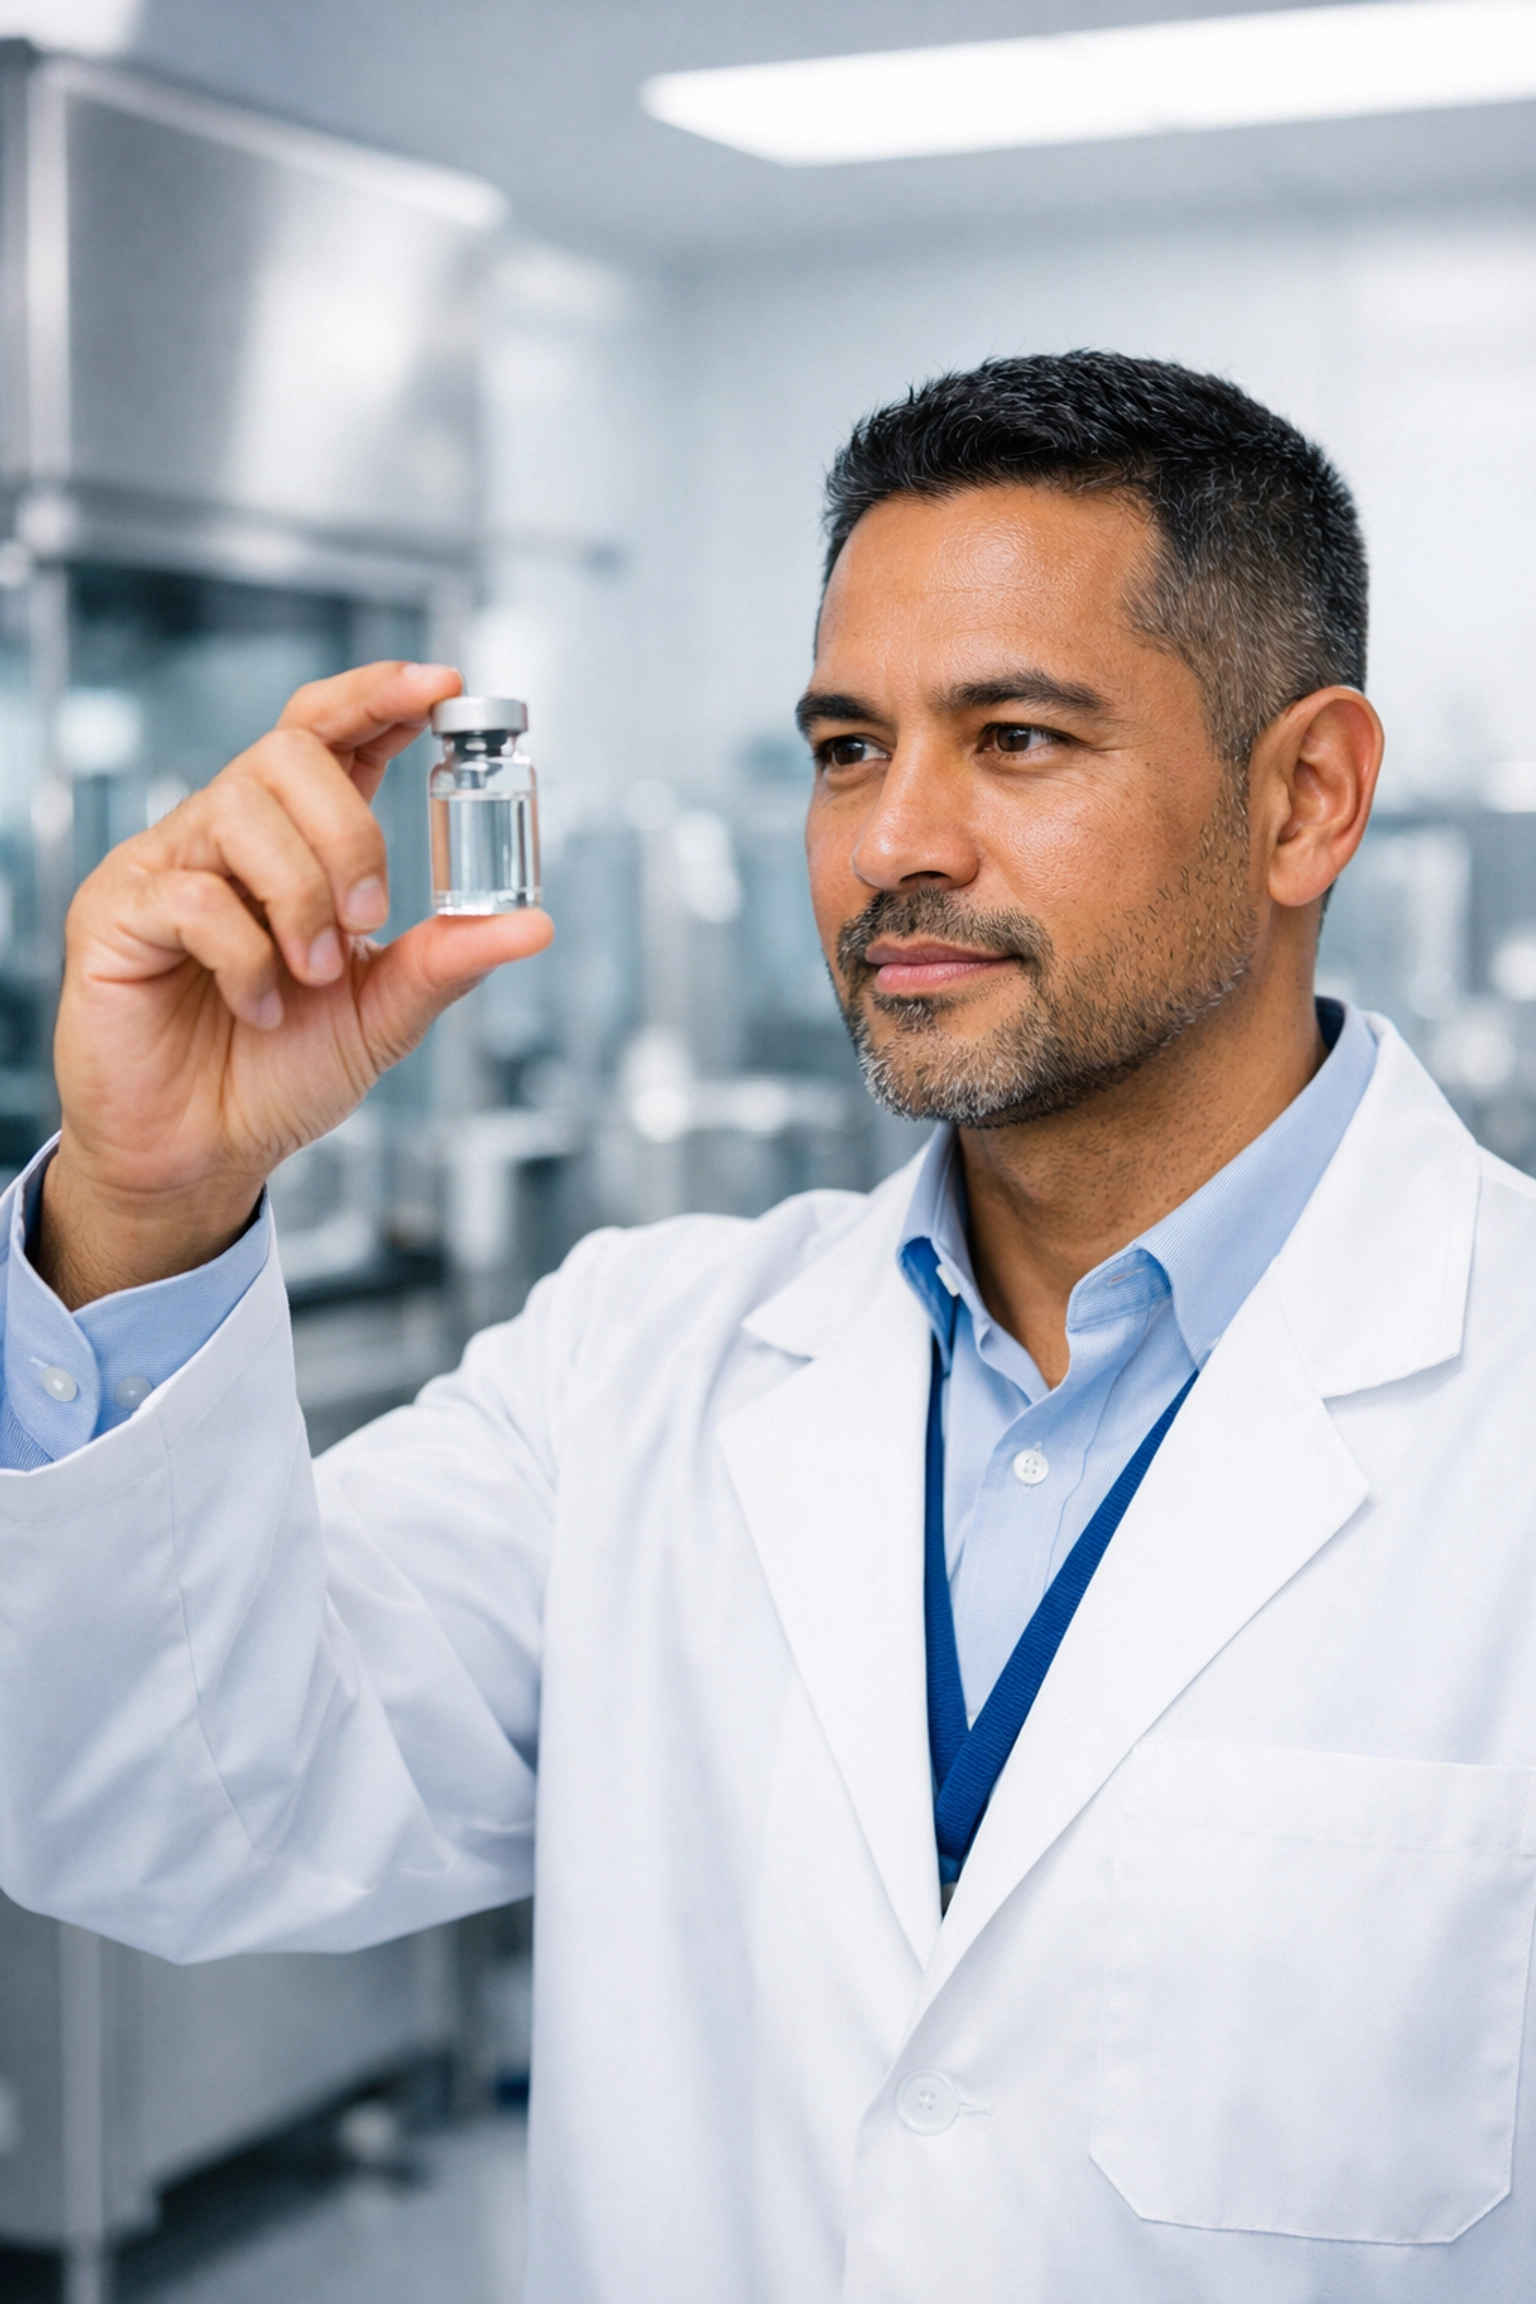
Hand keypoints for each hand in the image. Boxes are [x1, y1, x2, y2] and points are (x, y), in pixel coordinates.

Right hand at [38, 661, 553, 1307]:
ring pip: (241, 811)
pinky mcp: (116, 912)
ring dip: (301, 899)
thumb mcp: (384, 1014)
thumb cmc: (278, 1075)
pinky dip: (245, 953)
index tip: (443, 688)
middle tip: (368, 919)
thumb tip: (535, 922)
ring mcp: (165, 866)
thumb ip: (449, 960)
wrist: (202, 1154)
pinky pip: (191, 892)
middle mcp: (226, 835)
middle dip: (350, 833)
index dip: (380, 695)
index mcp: (293, 841)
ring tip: (311, 974)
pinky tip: (255, 1002)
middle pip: (289, 753)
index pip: (330, 731)